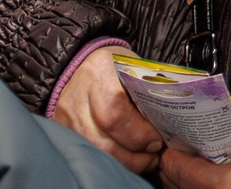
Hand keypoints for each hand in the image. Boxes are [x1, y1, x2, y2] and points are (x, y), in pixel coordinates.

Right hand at [51, 49, 162, 174]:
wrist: (85, 66)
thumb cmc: (117, 68)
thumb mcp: (135, 70)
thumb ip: (149, 95)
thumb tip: (167, 127)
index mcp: (99, 70)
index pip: (115, 111)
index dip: (139, 133)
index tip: (158, 140)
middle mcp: (77, 94)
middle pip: (105, 141)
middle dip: (135, 156)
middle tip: (155, 155)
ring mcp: (66, 116)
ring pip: (97, 153)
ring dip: (126, 163)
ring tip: (145, 159)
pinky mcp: (63, 131)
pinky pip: (90, 153)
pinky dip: (113, 160)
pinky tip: (128, 157)